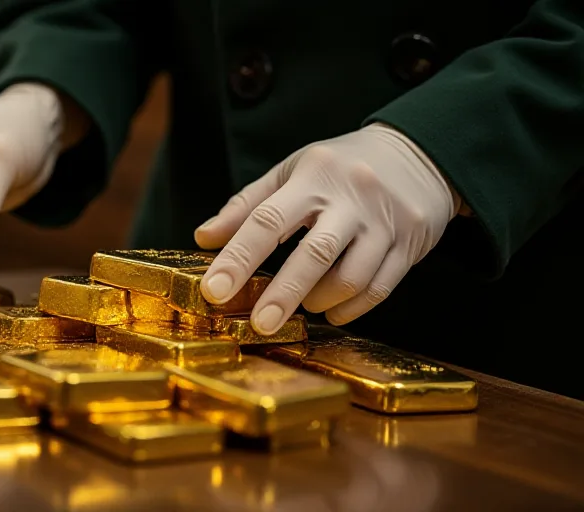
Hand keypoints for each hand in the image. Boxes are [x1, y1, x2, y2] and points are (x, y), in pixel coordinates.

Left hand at [194, 124, 461, 332]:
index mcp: (313, 176)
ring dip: (320, 300)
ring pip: (352, 276)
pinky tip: (332, 311)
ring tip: (304, 305)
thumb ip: (247, 205)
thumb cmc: (341, 166)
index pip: (268, 219)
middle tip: (260, 324)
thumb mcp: (292, 171)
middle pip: (315, 253)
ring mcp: (385, 222)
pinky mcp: (411, 243)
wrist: (420, 152)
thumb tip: (203, 238)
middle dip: (284, 294)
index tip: (214, 290)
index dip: (238, 257)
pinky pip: (380, 287)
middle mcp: (351, 198)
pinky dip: (351, 308)